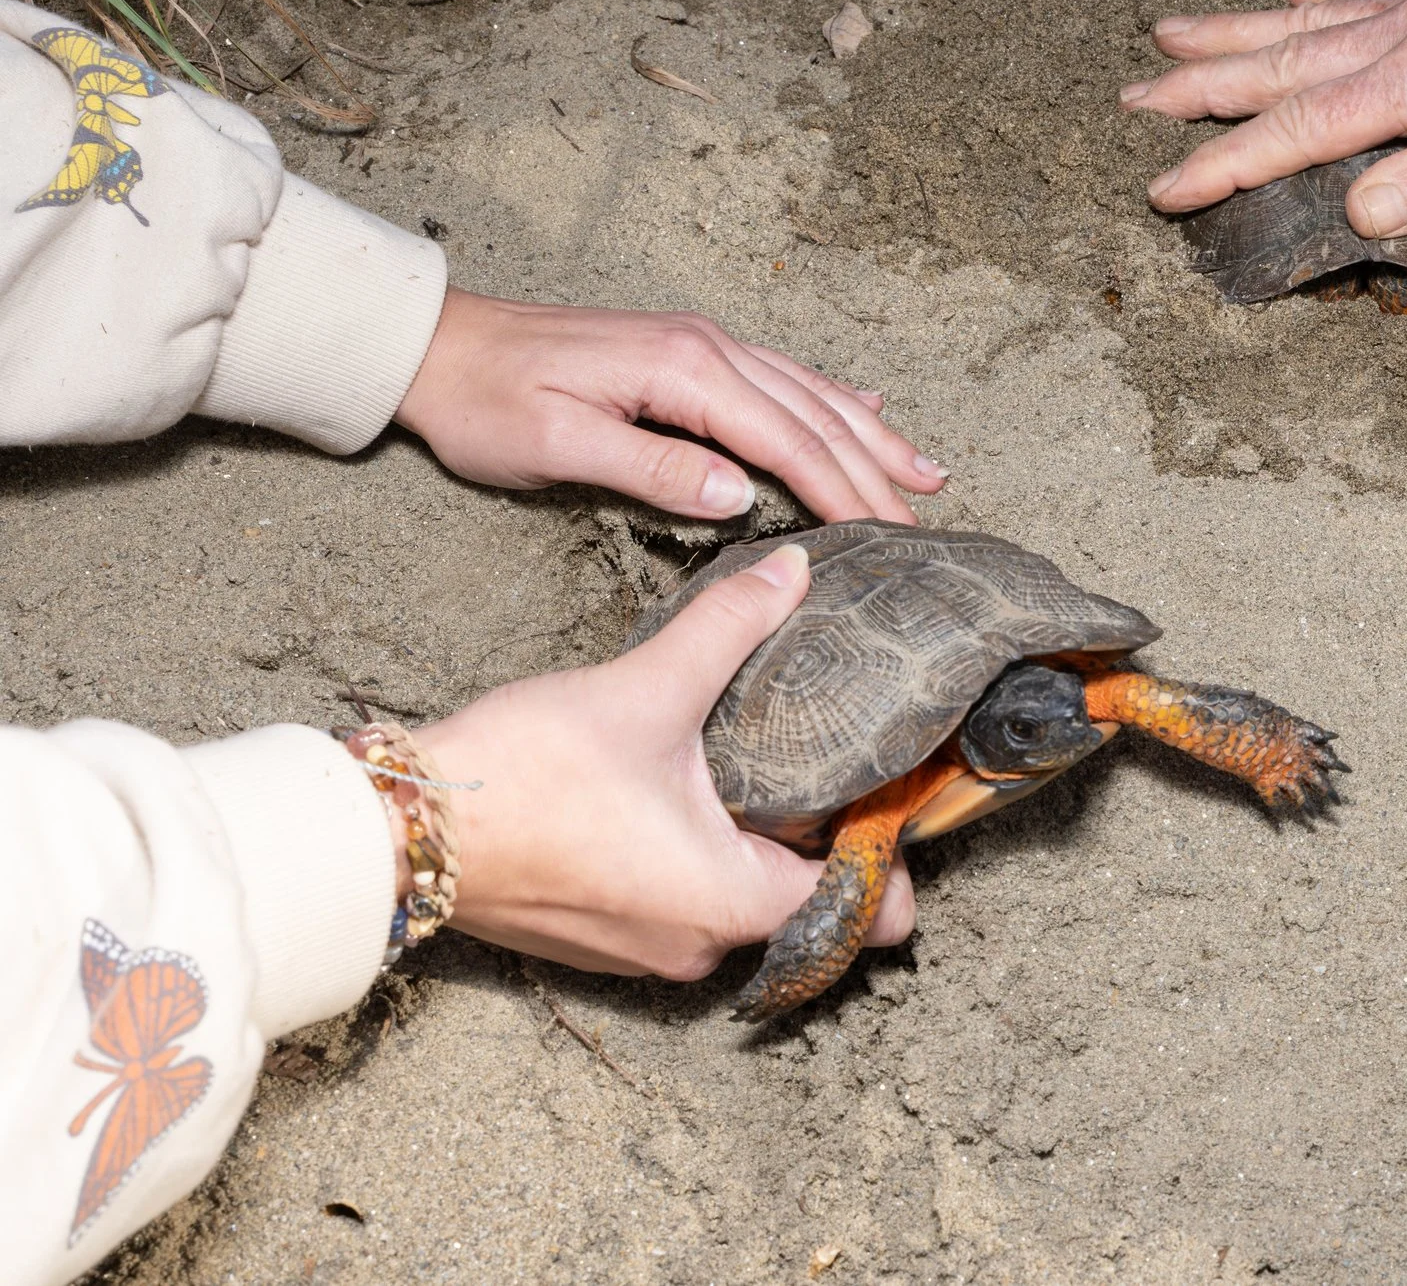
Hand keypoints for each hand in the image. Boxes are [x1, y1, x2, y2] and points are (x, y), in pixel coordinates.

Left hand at [395, 290, 944, 523]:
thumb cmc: (486, 400)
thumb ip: (652, 468)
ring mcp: (700, 344)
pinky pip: (780, 377)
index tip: (886, 535)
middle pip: (813, 414)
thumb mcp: (557, 442)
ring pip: (809, 392)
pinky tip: (865, 406)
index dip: (842, 489)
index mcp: (683, 369)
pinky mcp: (686, 353)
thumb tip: (740, 496)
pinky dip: (832, 398)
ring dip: (870, 433)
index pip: (786, 438)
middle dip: (875, 468)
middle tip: (926, 519)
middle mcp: (706, 347)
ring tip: (925, 472)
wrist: (435, 345)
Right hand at [415, 543, 913, 979]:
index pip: (871, 908)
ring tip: (758, 763)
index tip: (884, 786)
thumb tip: (794, 571)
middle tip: (827, 755)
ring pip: (743, 905)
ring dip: (757, 845)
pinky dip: (698, 858)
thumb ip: (731, 627)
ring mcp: (646, 953)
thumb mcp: (647, 688)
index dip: (890, 849)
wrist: (398, 828)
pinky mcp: (601, 940)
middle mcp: (699, 947)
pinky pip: (682, 907)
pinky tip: (685, 791)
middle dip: (823, 835)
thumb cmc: (522, 775)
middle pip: (811, 903)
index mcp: (733, 903)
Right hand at [1124, 0, 1406, 237]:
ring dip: (1231, 34)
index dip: (1224, 164)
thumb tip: (1360, 213)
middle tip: (1128, 99)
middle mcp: (1399, 40)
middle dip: (1197, 88)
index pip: (1296, 134)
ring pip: (1300, 24)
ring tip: (1167, 32)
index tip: (1163, 188)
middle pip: (1275, 68)